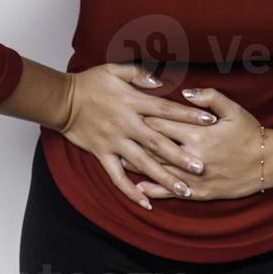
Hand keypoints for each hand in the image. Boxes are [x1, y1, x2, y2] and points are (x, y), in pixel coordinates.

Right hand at [57, 62, 218, 210]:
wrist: (62, 100)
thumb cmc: (90, 83)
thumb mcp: (115, 70)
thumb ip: (139, 74)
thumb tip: (160, 81)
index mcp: (133, 102)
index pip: (167, 110)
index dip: (189, 115)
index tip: (210, 121)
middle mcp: (127, 124)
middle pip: (159, 142)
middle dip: (181, 155)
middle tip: (202, 167)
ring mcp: (115, 142)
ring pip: (143, 163)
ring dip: (164, 178)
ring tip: (184, 190)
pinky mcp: (102, 155)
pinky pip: (118, 177)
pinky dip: (131, 191)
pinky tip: (147, 203)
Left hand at [120, 87, 267, 201]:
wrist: (268, 163)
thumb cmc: (250, 133)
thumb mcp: (233, 109)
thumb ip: (208, 97)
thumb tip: (184, 90)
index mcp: (198, 133)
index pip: (164, 122)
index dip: (145, 116)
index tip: (129, 110)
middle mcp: (193, 156)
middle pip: (157, 146)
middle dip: (136, 139)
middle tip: (116, 132)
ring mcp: (196, 176)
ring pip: (161, 170)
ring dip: (139, 165)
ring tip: (119, 159)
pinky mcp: (200, 192)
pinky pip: (173, 192)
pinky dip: (155, 190)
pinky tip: (139, 188)